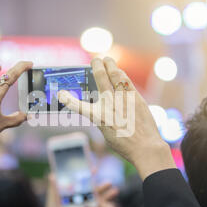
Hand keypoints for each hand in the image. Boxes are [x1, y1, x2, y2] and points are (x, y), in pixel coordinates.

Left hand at [37, 174, 117, 206]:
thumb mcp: (52, 201)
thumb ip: (53, 189)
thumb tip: (52, 174)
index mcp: (72, 194)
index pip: (82, 183)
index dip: (88, 176)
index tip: (94, 169)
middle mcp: (80, 200)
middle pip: (92, 191)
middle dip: (101, 186)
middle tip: (110, 182)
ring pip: (98, 200)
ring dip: (107, 195)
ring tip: (115, 190)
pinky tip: (113, 204)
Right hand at [58, 57, 174, 179]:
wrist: (146, 147)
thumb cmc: (126, 144)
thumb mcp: (107, 132)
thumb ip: (103, 116)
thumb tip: (105, 101)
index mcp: (99, 117)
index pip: (78, 106)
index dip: (67, 99)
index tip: (60, 94)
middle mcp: (111, 104)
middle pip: (101, 77)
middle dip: (97, 65)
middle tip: (95, 59)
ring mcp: (125, 99)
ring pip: (116, 75)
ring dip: (111, 65)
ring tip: (108, 60)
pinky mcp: (136, 98)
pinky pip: (127, 81)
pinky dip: (122, 74)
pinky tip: (120, 73)